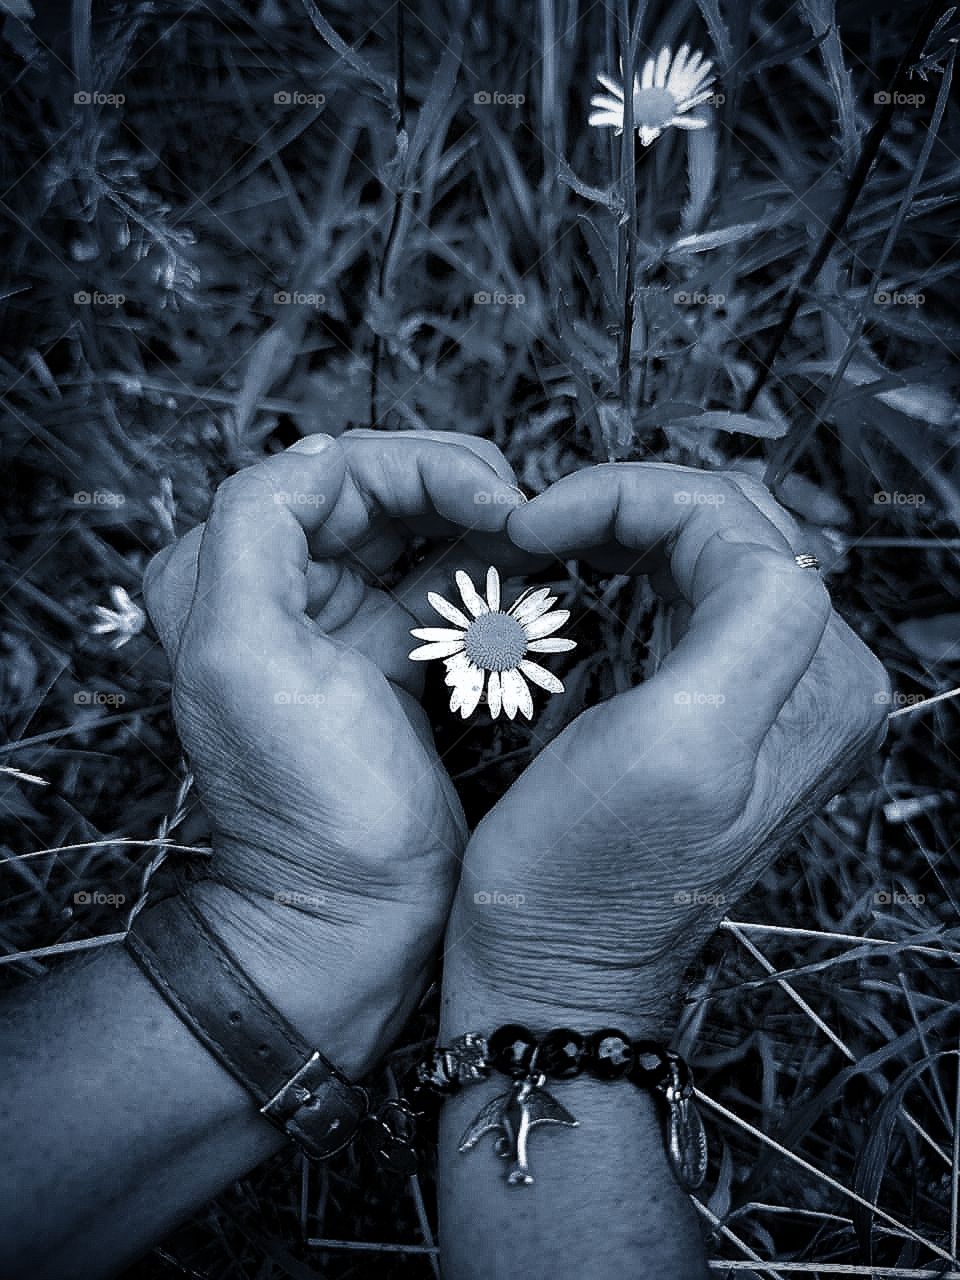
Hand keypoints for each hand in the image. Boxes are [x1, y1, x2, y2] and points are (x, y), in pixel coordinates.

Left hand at [143, 429, 532, 1075]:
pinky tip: (530, 574)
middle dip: (457, 485)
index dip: (419, 466)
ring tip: (535, 538)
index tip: (496, 503)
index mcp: (227, 576)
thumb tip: (327, 453)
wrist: (349, 918)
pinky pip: (443, 583)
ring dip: (479, 522)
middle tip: (524, 513)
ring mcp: (337, 621)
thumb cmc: (304, 804)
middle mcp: (278, 587)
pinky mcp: (390, 657)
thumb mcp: (245, 655)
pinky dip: (488, 571)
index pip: (328, 470)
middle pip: (377, 488)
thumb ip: (256, 528)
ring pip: (417, 527)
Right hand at [443, 464, 890, 1031]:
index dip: (631, 497)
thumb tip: (749, 542)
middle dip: (629, 503)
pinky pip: (693, 590)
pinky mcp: (724, 706)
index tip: (539, 525)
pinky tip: (590, 571)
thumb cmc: (585, 879)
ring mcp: (772, 694)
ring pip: (710, 546)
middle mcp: (814, 681)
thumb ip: (750, 624)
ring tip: (553, 541)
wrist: (555, 965)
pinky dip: (636, 561)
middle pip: (733, 523)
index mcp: (818, 682)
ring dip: (628, 526)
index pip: (737, 521)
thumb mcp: (676, 747)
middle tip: (538, 527)